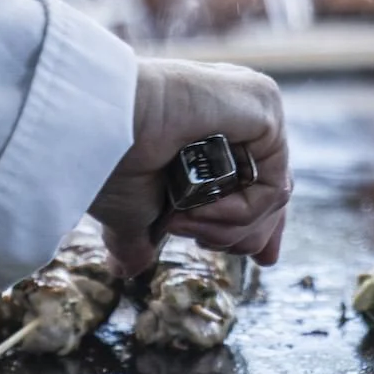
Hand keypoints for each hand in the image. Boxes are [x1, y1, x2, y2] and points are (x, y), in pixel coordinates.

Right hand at [91, 58, 290, 276]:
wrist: (100, 124)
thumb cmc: (108, 159)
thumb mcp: (132, 210)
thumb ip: (142, 237)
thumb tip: (124, 268)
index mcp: (211, 130)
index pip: (256, 183)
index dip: (260, 226)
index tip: (262, 261)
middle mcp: (237, 112)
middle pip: (270, 193)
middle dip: (246, 235)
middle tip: (201, 243)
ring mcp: (252, 106)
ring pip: (271, 196)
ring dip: (226, 227)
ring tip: (181, 221)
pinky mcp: (263, 104)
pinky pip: (272, 184)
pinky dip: (240, 210)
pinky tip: (201, 206)